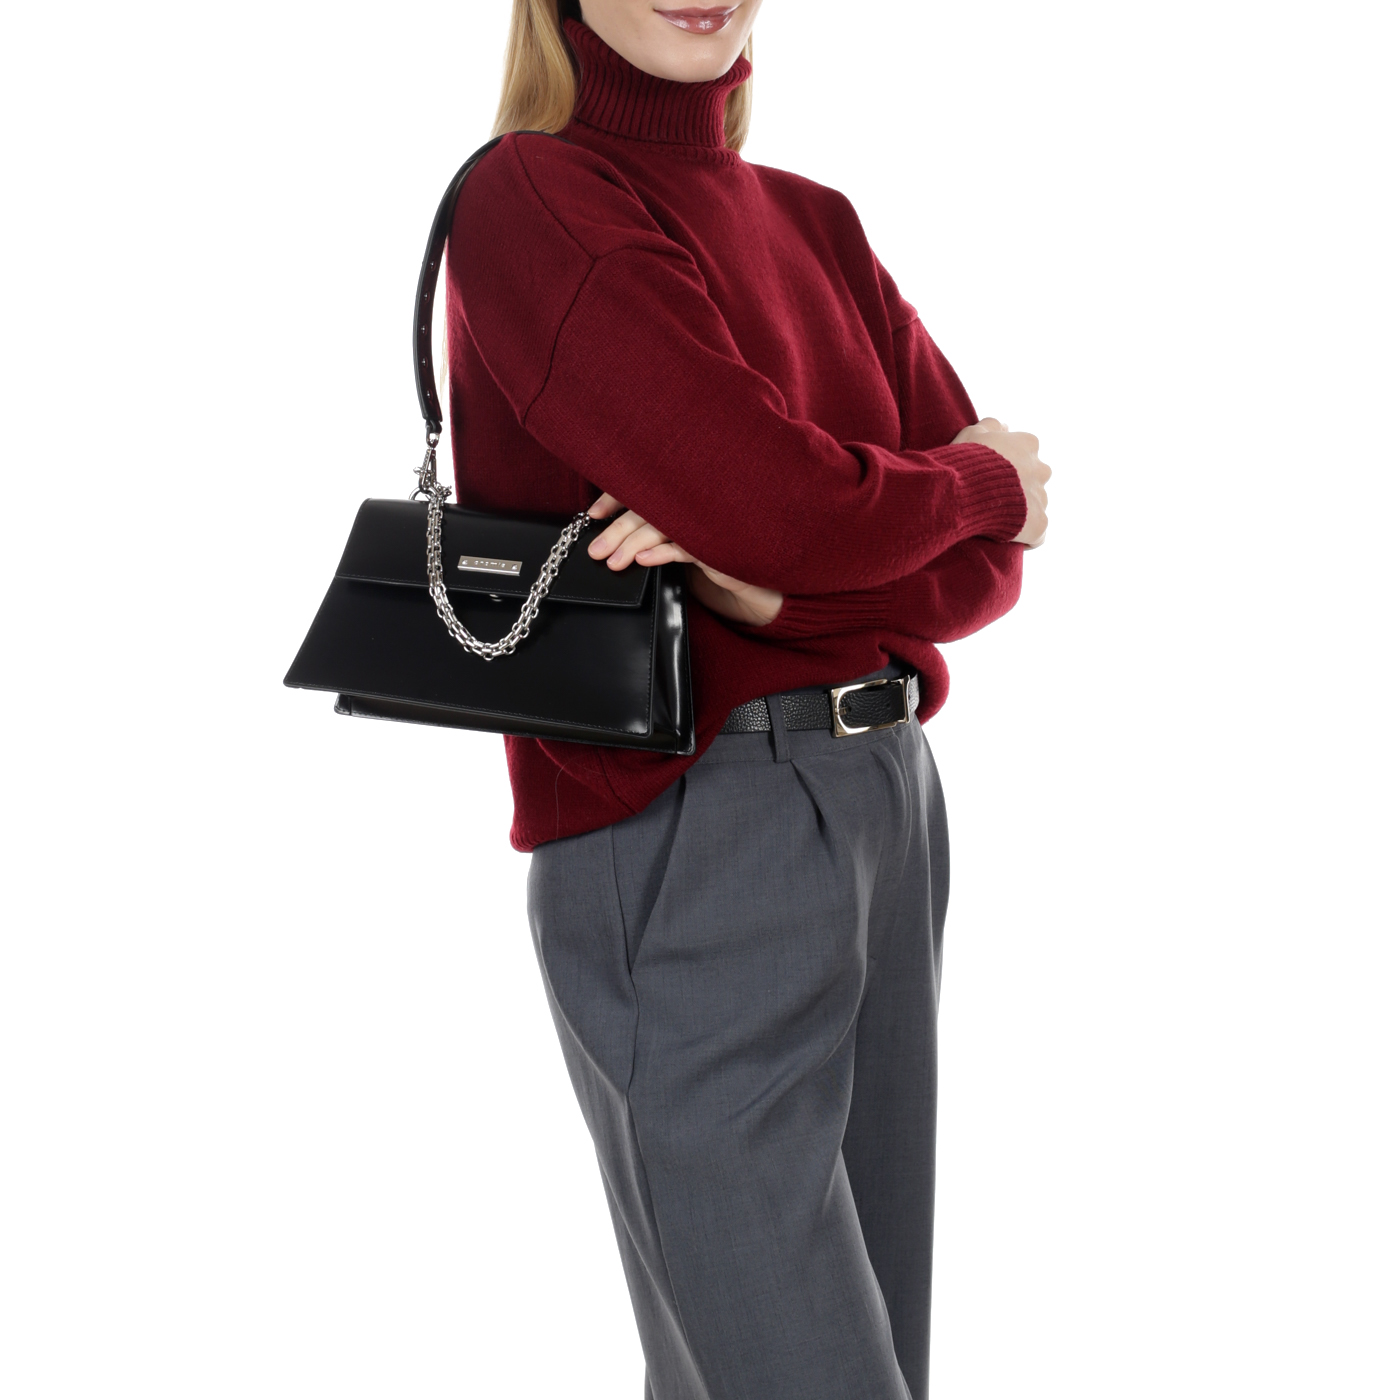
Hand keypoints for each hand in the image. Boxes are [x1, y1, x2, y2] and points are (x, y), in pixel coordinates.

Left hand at [586, 493, 782, 626]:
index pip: (641, 488)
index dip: (614, 498)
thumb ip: (651, 525)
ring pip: (660, 527)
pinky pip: (685, 547)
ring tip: (613, 562)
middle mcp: (690, 501)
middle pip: (645, 510)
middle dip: (616, 531)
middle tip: (595, 550)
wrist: (751, 575)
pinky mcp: (716, 545)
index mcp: (678, 494)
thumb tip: (609, 533)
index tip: (592, 515)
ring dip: (633, 544)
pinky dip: (661, 553)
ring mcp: (703, 522)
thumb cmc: (709, 551)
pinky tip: (642, 560)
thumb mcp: (676, 534)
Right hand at [953, 418, 1050, 546]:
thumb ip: (991, 425)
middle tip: (993, 501)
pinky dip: (1026, 538)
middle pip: (1034, 481)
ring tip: (996, 521)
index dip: (1007, 469)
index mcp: (1028, 445)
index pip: (1024, 456)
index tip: (990, 479)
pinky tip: (1007, 539)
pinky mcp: (1040, 524)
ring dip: (1022, 513)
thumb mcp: (972, 432)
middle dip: (1019, 490)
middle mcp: (1041, 469)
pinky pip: (1038, 534)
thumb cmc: (966, 461)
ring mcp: (1042, 498)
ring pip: (1037, 507)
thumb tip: (1005, 425)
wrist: (966, 491)